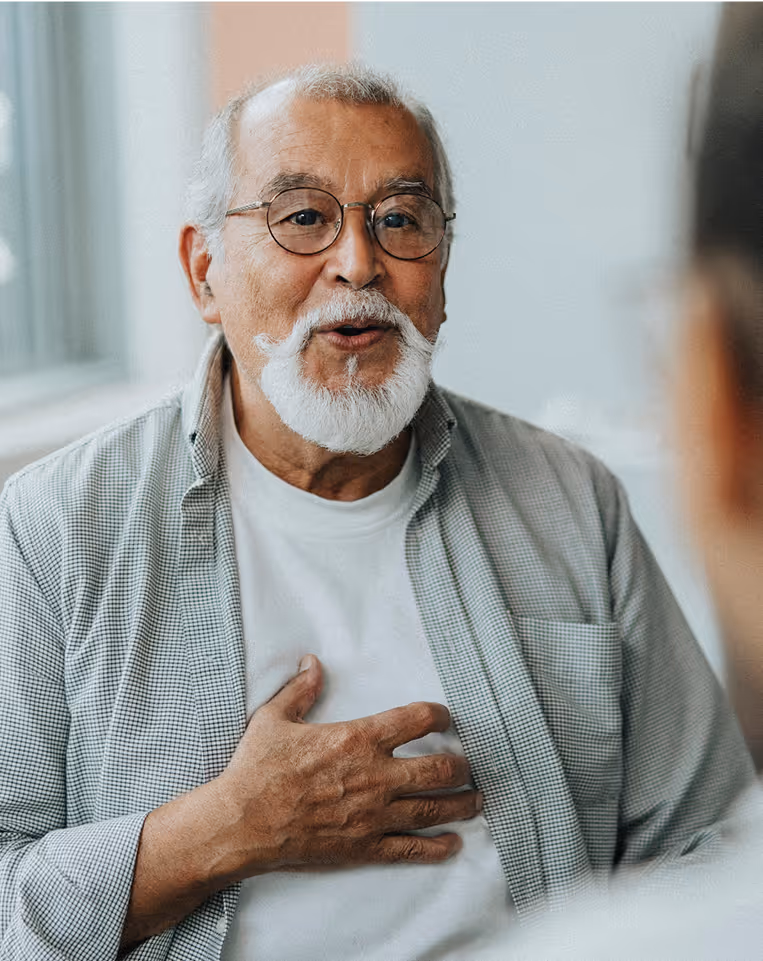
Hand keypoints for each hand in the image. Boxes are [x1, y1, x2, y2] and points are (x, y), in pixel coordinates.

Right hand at [215, 654, 480, 877]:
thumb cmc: (257, 770)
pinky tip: (453, 843)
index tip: (445, 717)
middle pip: (438, 768)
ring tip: (475, 800)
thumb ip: (300, 689)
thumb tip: (312, 662)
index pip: (416, 720)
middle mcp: (374, 776)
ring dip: (461, 804)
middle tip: (466, 764)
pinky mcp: (365, 847)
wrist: (240, 824)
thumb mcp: (274, 719)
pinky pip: (411, 848)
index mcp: (357, 739)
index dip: (439, 715)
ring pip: (433, 808)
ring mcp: (373, 815)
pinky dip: (437, 846)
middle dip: (460, 766)